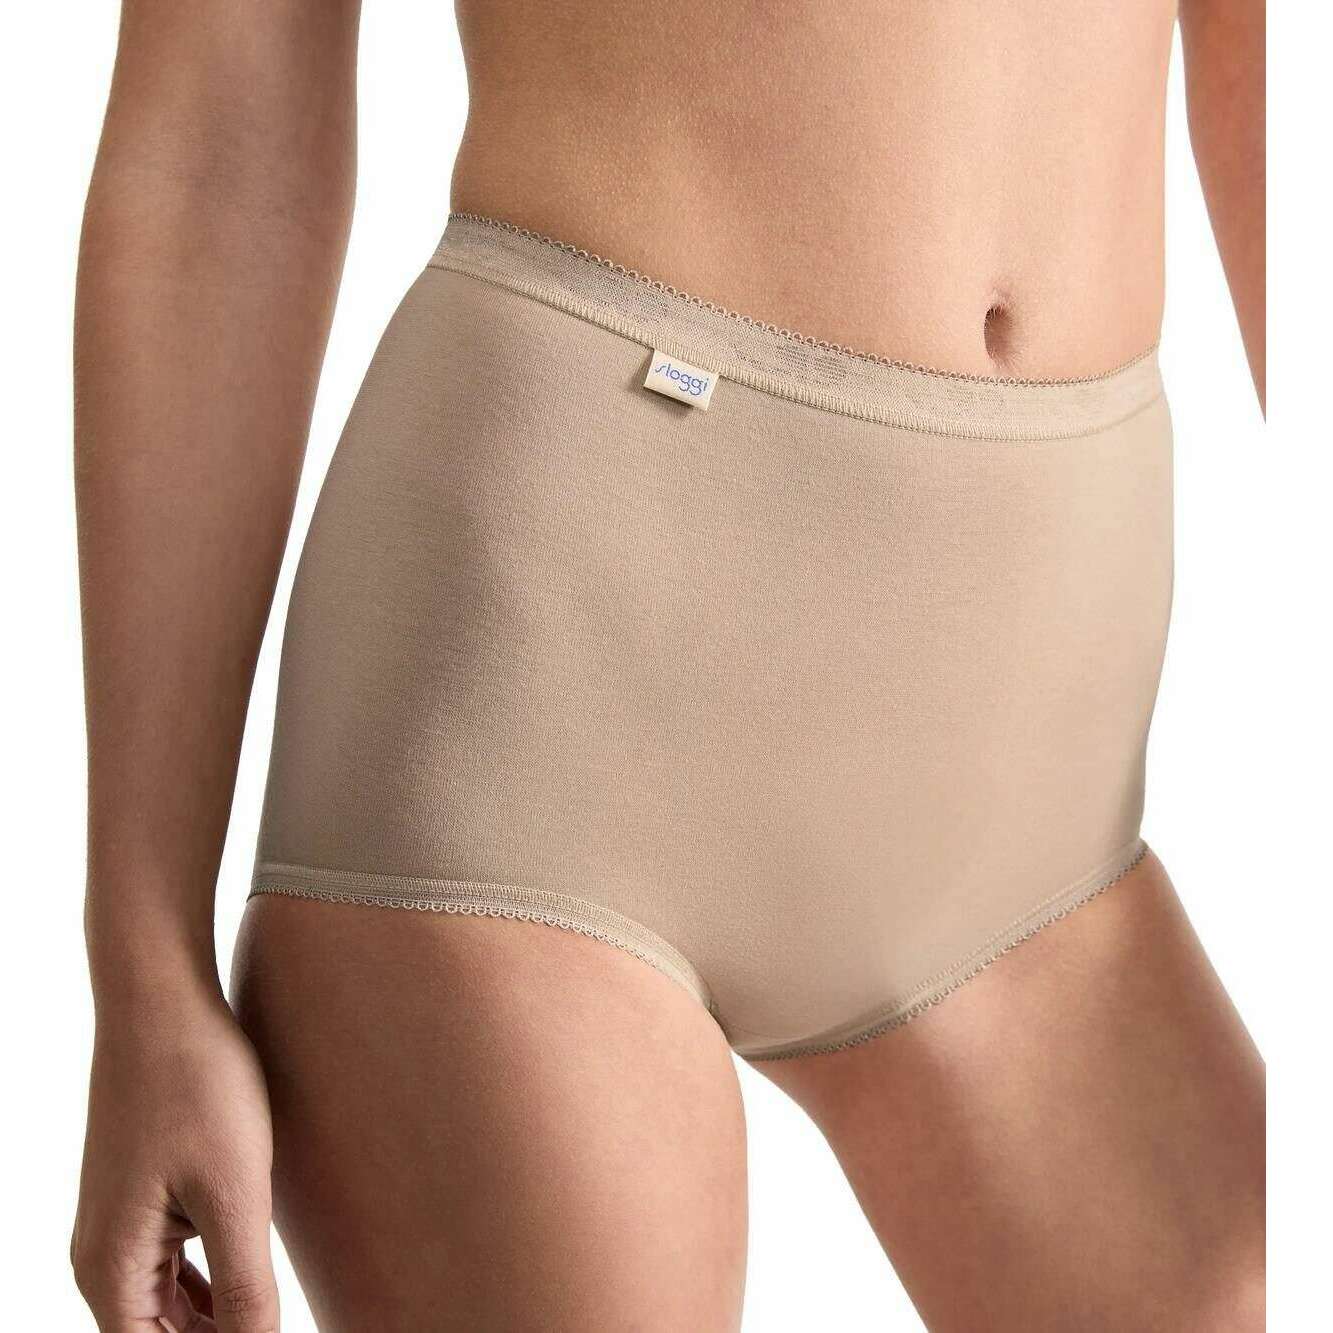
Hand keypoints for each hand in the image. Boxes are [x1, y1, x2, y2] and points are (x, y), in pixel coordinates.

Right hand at [71, 991, 278, 1330]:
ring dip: (218, 1320)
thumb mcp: (235, 1191)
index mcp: (112, 1270)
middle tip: (278, 1324)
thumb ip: (246, 1285)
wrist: (164, 1000)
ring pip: (169, 1309)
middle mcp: (105, 1259)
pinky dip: (213, 1285)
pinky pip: (176, 1267)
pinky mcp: (148, 1195)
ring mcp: (124, 1225)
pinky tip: (252, 1285)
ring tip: (271, 1315)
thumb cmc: (196, 1084)